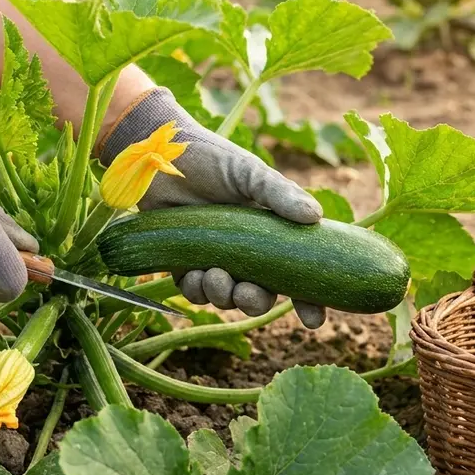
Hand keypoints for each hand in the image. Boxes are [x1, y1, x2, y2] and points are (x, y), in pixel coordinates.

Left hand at [99, 88, 327, 328]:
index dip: (309, 299)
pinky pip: (195, 293)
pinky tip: (194, 273)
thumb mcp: (249, 172)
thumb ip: (280, 194)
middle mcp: (246, 251)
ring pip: (227, 298)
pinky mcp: (184, 264)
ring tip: (215, 274)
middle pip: (261, 295)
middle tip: (245, 292)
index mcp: (270, 231)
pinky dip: (197, 290)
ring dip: (223, 295)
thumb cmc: (209, 158)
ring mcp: (215, 259)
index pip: (297, 272)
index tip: (314, 320)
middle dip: (255, 301)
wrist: (158, 154)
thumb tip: (316, 217)